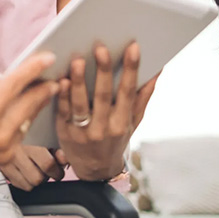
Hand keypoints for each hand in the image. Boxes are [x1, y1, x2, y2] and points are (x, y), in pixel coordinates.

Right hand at [0, 52, 59, 193]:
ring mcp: (3, 149)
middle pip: (29, 104)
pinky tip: (28, 108)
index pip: (14, 85)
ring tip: (45, 89)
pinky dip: (25, 118)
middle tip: (56, 74)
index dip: (32, 69)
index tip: (48, 57)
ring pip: (28, 119)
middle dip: (44, 88)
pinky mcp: (4, 158)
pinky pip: (20, 132)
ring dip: (37, 103)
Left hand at [55, 43, 156, 180]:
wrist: (95, 170)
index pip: (128, 92)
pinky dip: (62, 95)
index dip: (131, 69)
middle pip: (103, 95)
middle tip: (101, 48)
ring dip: (79, 81)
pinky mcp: (63, 131)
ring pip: (80, 103)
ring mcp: (82, 131)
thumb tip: (157, 71)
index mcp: (122, 122)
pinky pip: (63, 111)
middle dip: (103, 71)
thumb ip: (143, 97)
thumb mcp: (133, 122)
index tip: (133, 47)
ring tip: (78, 60)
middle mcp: (104, 128)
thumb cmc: (115, 139)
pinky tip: (61, 80)